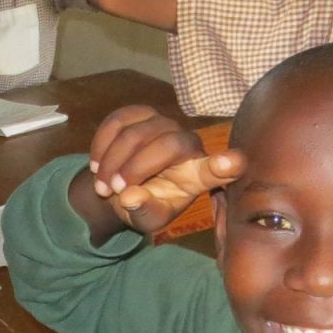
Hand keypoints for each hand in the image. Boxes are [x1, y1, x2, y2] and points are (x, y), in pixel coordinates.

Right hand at [86, 104, 243, 234]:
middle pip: (166, 144)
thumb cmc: (145, 205)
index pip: (217, 168)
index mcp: (198, 175)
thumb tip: (130, 197)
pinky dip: (101, 145)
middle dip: (134, 168)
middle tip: (113, 191)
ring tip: (103, 187)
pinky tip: (97, 165)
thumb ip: (143, 211)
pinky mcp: (140, 112)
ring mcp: (164, 123)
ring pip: (137, 132)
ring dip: (112, 161)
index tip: (234, 163)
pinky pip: (118, 121)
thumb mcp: (146, 220)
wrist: (122, 188)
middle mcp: (187, 143)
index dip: (225, 165)